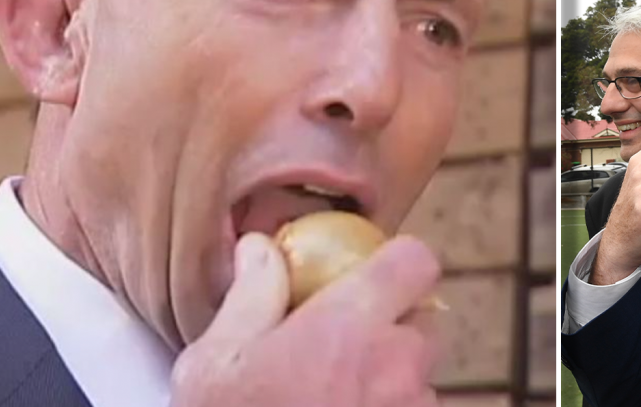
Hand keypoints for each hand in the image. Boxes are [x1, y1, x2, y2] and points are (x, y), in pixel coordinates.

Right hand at [171, 233, 440, 406]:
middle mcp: (395, 367)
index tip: (372, 273)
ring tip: (335, 398)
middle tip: (344, 348)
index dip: (397, 262)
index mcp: (349, 327)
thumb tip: (260, 249)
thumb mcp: (216, 362)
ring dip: (392, 380)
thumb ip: (251, 293)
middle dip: (392, 327)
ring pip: (422, 376)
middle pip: (424, 321)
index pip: (415, 262)